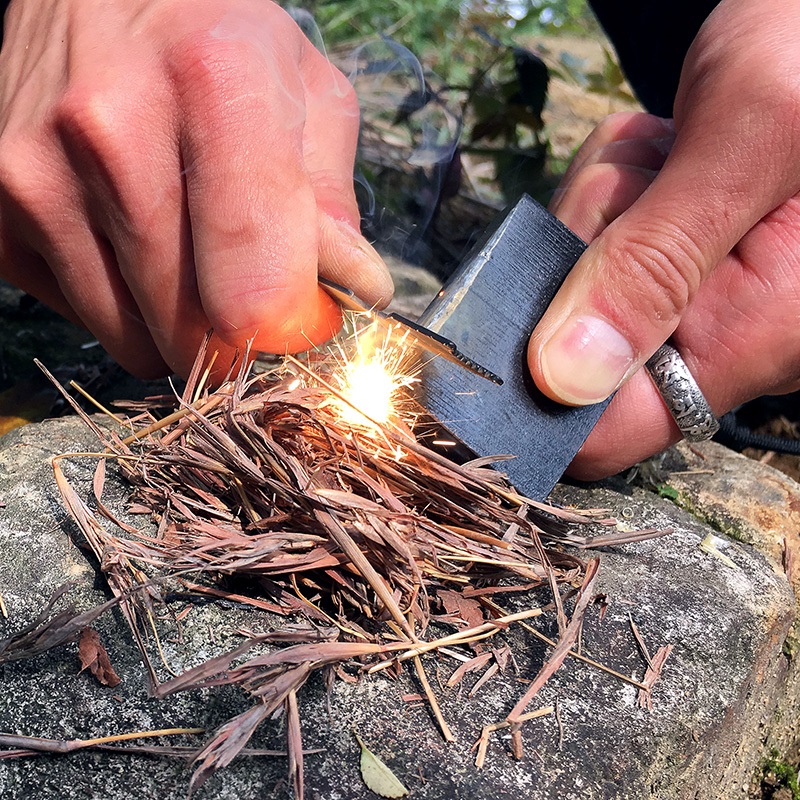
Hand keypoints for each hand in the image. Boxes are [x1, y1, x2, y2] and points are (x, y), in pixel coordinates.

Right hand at [0, 0, 391, 377]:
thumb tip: (357, 290)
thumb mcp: (306, 89)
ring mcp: (38, 178)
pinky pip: (89, 319)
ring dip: (178, 326)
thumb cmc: (215, 39)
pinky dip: (125, 306)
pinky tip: (133, 243)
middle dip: (235, 335)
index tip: (297, 321)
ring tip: (188, 254)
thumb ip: (333, 198)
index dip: (286, 329)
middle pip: (192, 328)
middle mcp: (109, 132)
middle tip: (246, 291)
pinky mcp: (0, 217)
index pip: (254, 287)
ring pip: (138, 340)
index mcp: (213, 84)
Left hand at [527, 0, 799, 477]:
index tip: (501, 318)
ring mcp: (698, 297)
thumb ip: (653, 262)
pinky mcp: (679, 262)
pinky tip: (662, 152)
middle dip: (575, 259)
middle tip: (637, 180)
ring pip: (578, 285)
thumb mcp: (743, 140)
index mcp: (756, 332)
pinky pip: (598, 244)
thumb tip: (563, 379)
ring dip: (597, 209)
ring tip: (665, 152)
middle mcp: (727, 333)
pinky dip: (609, 189)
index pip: (610, 432)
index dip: (536, 398)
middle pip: (575, 347)